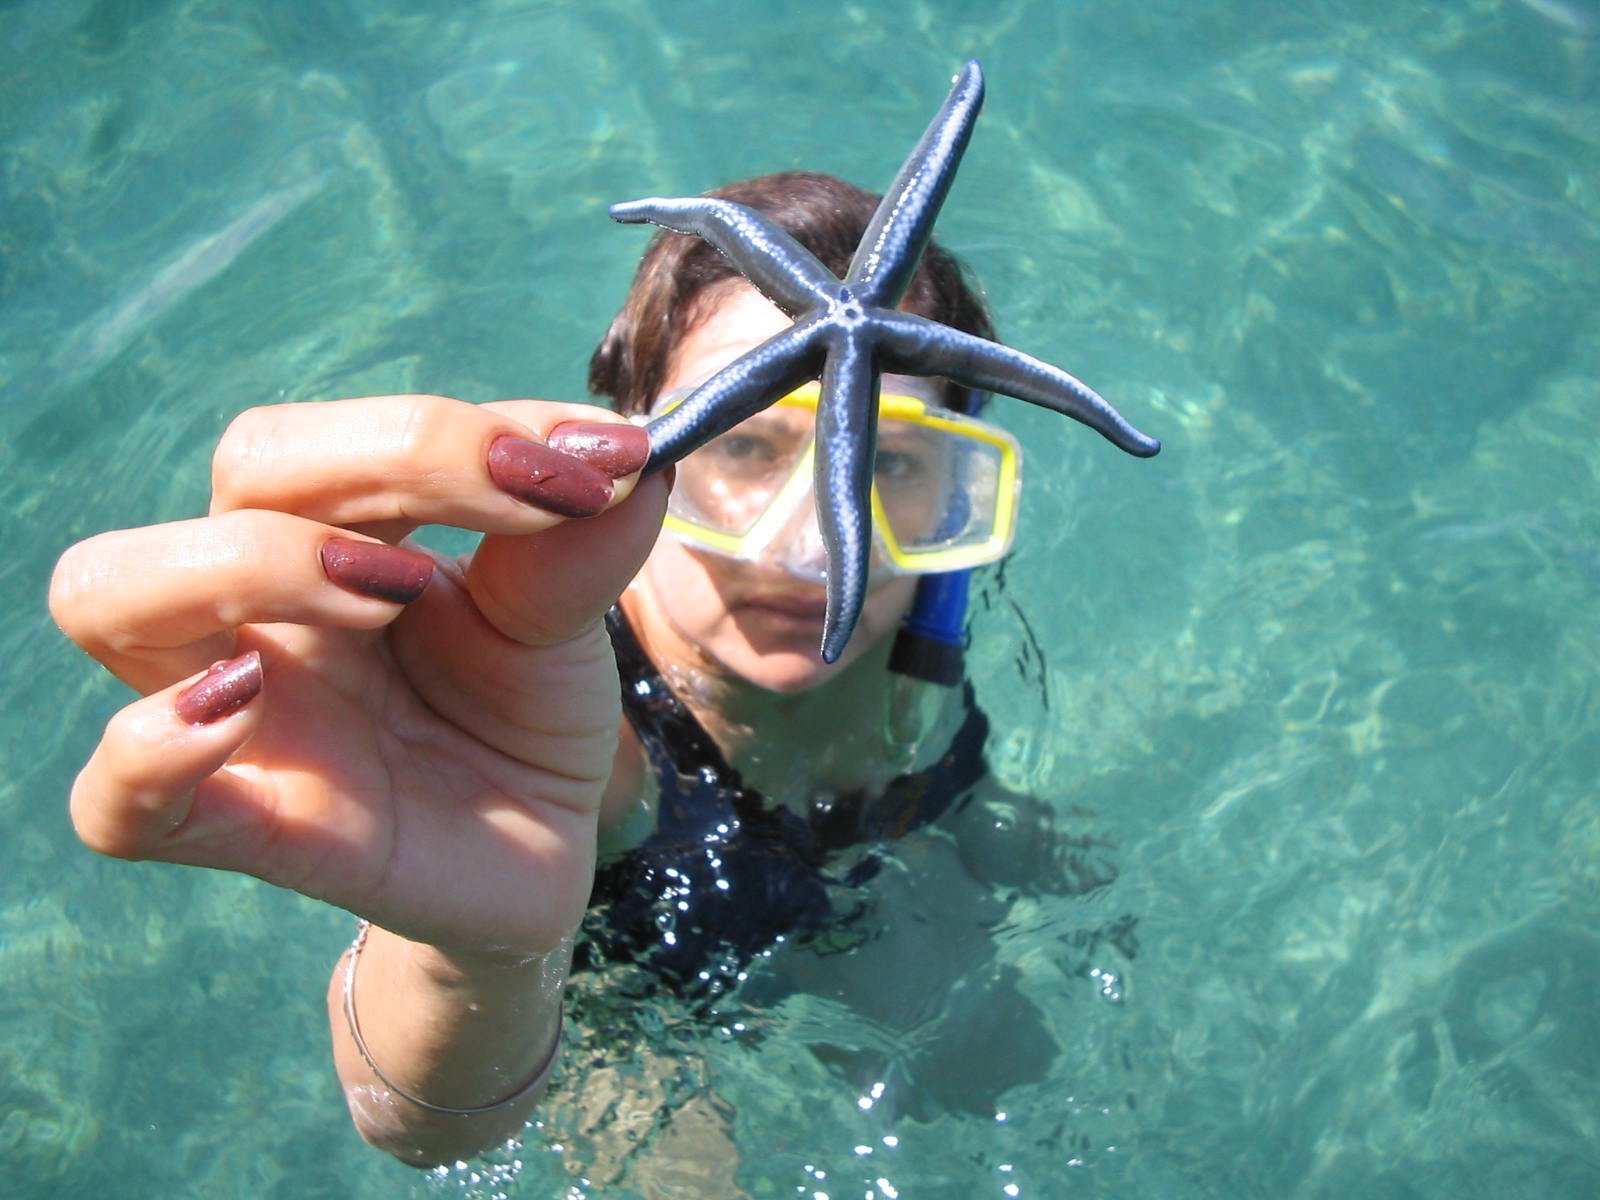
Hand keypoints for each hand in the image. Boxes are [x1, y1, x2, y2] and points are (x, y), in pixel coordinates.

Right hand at [50, 394, 665, 959]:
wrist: (539, 848)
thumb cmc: (524, 713)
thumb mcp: (565, 619)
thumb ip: (585, 543)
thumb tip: (639, 456)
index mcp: (338, 529)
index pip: (337, 435)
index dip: (453, 428)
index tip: (597, 460)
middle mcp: (266, 603)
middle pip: (240, 472)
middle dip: (379, 462)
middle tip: (518, 509)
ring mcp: (241, 712)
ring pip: (112, 594)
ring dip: (250, 562)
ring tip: (387, 593)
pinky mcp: (246, 827)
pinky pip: (114, 800)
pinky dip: (150, 750)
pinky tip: (242, 706)